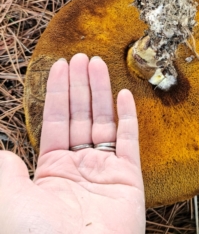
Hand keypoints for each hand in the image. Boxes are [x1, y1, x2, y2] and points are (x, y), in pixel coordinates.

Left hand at [0, 53, 144, 233]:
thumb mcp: (10, 198)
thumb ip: (6, 172)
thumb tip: (4, 150)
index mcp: (52, 167)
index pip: (57, 119)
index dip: (59, 92)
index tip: (61, 66)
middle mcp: (79, 164)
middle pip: (81, 114)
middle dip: (81, 84)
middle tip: (83, 57)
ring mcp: (106, 168)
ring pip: (104, 120)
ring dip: (101, 92)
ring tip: (99, 65)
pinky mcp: (129, 176)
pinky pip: (129, 140)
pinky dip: (128, 117)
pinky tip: (124, 96)